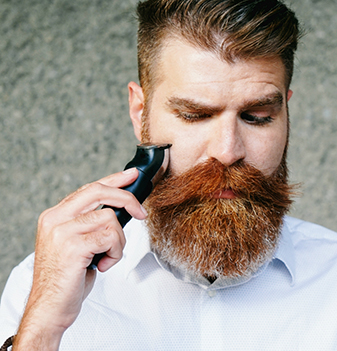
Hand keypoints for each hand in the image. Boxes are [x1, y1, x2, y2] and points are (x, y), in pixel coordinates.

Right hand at [13, 168, 146, 349]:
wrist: (49, 309)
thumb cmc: (67, 278)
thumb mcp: (76, 243)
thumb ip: (90, 223)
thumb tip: (121, 208)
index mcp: (55, 215)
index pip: (89, 189)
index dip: (114, 179)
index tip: (131, 175)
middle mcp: (55, 219)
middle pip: (99, 191)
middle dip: (126, 199)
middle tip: (141, 213)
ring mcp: (62, 231)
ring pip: (110, 218)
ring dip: (118, 241)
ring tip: (107, 257)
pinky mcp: (73, 246)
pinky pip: (111, 237)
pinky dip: (115, 253)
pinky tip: (102, 265)